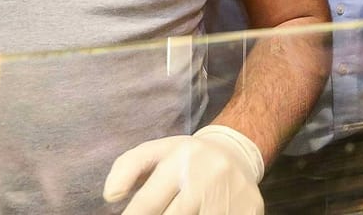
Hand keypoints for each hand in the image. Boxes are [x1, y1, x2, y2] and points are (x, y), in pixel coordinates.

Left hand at [104, 125, 264, 214]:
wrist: (236, 153)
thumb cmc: (185, 159)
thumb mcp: (154, 153)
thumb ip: (126, 169)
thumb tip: (110, 195)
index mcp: (181, 160)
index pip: (147, 204)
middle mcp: (208, 176)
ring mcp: (231, 195)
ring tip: (184, 213)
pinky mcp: (251, 209)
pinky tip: (200, 214)